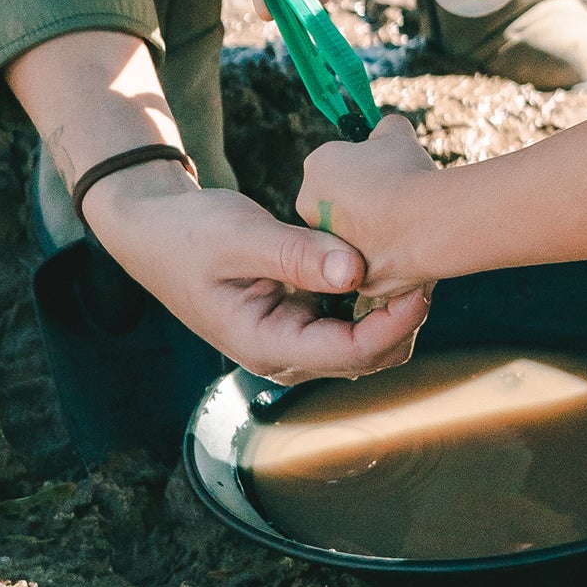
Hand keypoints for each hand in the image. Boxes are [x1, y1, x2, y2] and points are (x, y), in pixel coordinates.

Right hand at [87, 166, 429, 382]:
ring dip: (393, 305)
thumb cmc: (190, 233)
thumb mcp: (241, 236)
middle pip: (369, 355)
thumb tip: (356, 272)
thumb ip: (297, 255)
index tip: (424, 280)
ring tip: (414, 254)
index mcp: (268, 346)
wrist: (157, 230)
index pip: (353, 354)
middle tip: (429, 261)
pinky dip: (373, 292)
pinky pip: (351, 316)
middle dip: (404, 315)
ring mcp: (295, 339)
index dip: (397, 322)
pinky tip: (386, 255)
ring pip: (366, 339)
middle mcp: (286, 354)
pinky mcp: (301, 317)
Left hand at [297, 113, 442, 301]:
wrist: (422, 223)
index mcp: (317, 168)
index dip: (367, 167)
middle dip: (367, 201)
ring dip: (376, 230)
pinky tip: (412, 245)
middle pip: (341, 203)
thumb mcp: (397, 133)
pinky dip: (390, 257)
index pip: (338, 165)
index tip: (389, 170)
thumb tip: (388, 129)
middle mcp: (311, 208)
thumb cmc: (406, 173)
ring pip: (356, 236)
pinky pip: (374, 264)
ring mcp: (330, 247)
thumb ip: (386, 129)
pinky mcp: (351, 277)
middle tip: (400, 196)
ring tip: (409, 221)